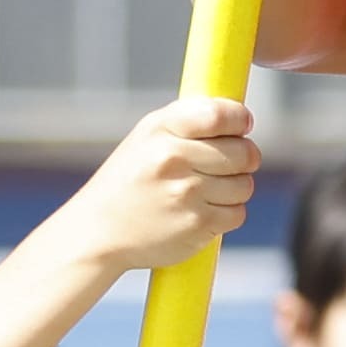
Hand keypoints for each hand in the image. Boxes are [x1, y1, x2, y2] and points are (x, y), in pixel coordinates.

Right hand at [51, 95, 259, 282]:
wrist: (100, 232)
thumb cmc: (130, 180)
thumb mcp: (147, 138)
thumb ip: (188, 122)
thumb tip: (240, 118)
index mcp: (161, 130)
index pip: (219, 115)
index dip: (239, 119)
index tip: (242, 125)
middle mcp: (173, 159)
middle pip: (243, 152)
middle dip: (245, 157)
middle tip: (232, 162)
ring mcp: (186, 193)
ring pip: (244, 185)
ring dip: (236, 188)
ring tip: (210, 190)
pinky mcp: (196, 225)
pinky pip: (237, 213)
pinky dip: (228, 214)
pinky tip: (204, 211)